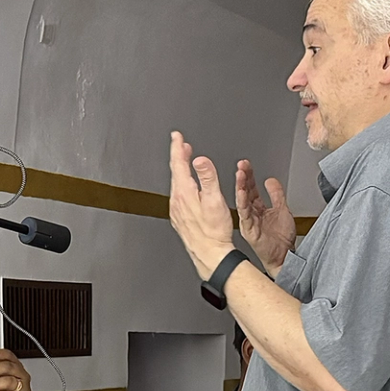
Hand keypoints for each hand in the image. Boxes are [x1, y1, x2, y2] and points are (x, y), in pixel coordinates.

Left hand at [167, 132, 239, 277]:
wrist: (210, 254)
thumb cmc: (214, 230)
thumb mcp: (214, 200)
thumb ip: (207, 177)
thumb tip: (199, 159)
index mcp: (184, 193)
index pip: (178, 164)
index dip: (178, 147)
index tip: (177, 136)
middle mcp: (176, 201)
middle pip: (175, 172)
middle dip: (178, 155)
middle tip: (181, 144)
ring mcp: (176, 210)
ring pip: (176, 183)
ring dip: (180, 169)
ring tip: (183, 159)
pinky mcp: (180, 218)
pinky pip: (178, 195)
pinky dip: (181, 184)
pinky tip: (186, 185)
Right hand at [232, 160, 295, 271]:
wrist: (284, 256)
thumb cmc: (281, 239)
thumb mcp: (282, 210)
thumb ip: (276, 195)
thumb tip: (270, 180)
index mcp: (258, 209)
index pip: (251, 189)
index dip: (249, 176)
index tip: (246, 164)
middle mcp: (251, 214)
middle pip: (245, 192)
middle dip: (242, 178)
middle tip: (241, 165)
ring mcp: (249, 222)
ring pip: (242, 202)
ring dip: (240, 187)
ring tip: (239, 175)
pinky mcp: (249, 230)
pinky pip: (245, 215)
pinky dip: (242, 204)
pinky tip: (241, 194)